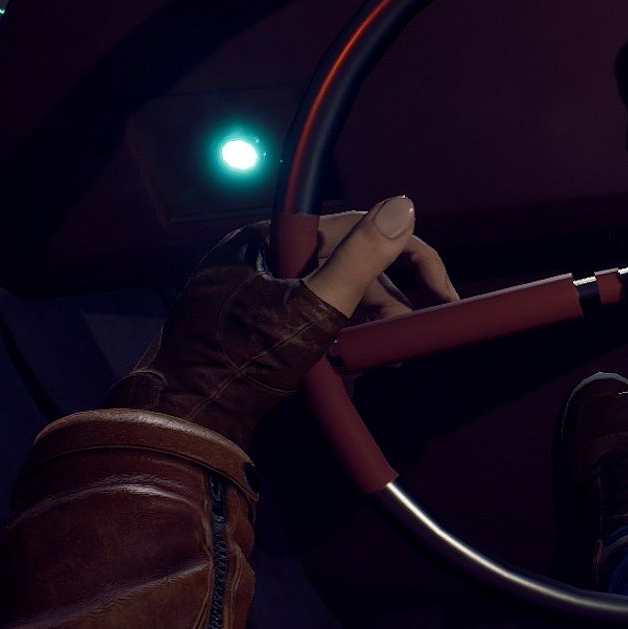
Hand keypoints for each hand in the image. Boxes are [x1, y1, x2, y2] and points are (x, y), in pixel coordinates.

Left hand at [104, 196, 457, 447]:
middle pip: (346, 264)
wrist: (188, 423)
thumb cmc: (237, 365)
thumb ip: (360, 258)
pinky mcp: (257, 331)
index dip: (405, 252)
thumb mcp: (312, 309)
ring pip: (331, 297)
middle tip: (416, 328)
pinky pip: (312, 323)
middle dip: (388, 298)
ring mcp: (257, 297)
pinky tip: (358, 363)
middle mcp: (260, 261)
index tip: (439, 287)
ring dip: (368, 323)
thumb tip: (402, 205)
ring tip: (392, 353)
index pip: (352, 226)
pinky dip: (341, 340)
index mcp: (265, 241)